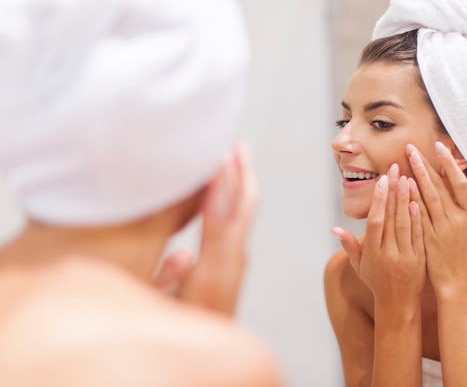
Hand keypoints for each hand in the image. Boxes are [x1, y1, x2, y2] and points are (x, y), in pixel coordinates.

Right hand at [155, 141, 258, 315]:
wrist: (207, 349)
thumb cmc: (195, 322)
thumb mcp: (192, 285)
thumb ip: (194, 253)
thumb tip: (202, 217)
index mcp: (227, 252)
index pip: (238, 203)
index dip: (236, 174)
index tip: (229, 149)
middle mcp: (234, 251)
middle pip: (243, 203)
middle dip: (241, 172)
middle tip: (234, 147)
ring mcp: (231, 258)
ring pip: (237, 211)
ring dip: (234, 184)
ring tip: (224, 164)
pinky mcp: (224, 265)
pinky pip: (229, 223)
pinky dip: (224, 202)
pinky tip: (212, 199)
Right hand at [331, 164, 425, 308]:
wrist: (398, 305)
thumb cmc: (376, 281)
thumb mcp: (358, 266)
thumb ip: (349, 245)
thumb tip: (333, 228)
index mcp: (372, 253)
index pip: (376, 221)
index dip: (380, 200)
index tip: (383, 180)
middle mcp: (388, 253)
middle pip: (391, 218)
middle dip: (394, 192)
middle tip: (397, 169)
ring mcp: (405, 257)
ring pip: (406, 224)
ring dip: (407, 200)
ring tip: (409, 178)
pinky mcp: (420, 260)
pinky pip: (419, 236)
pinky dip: (419, 219)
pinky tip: (420, 201)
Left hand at [405, 142, 466, 294]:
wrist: (456, 281)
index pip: (459, 183)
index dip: (448, 164)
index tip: (437, 147)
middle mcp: (457, 220)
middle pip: (439, 187)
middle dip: (424, 165)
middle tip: (411, 148)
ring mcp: (442, 230)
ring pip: (427, 198)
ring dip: (416, 177)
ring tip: (406, 160)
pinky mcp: (427, 239)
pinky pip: (417, 215)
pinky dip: (411, 199)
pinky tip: (402, 186)